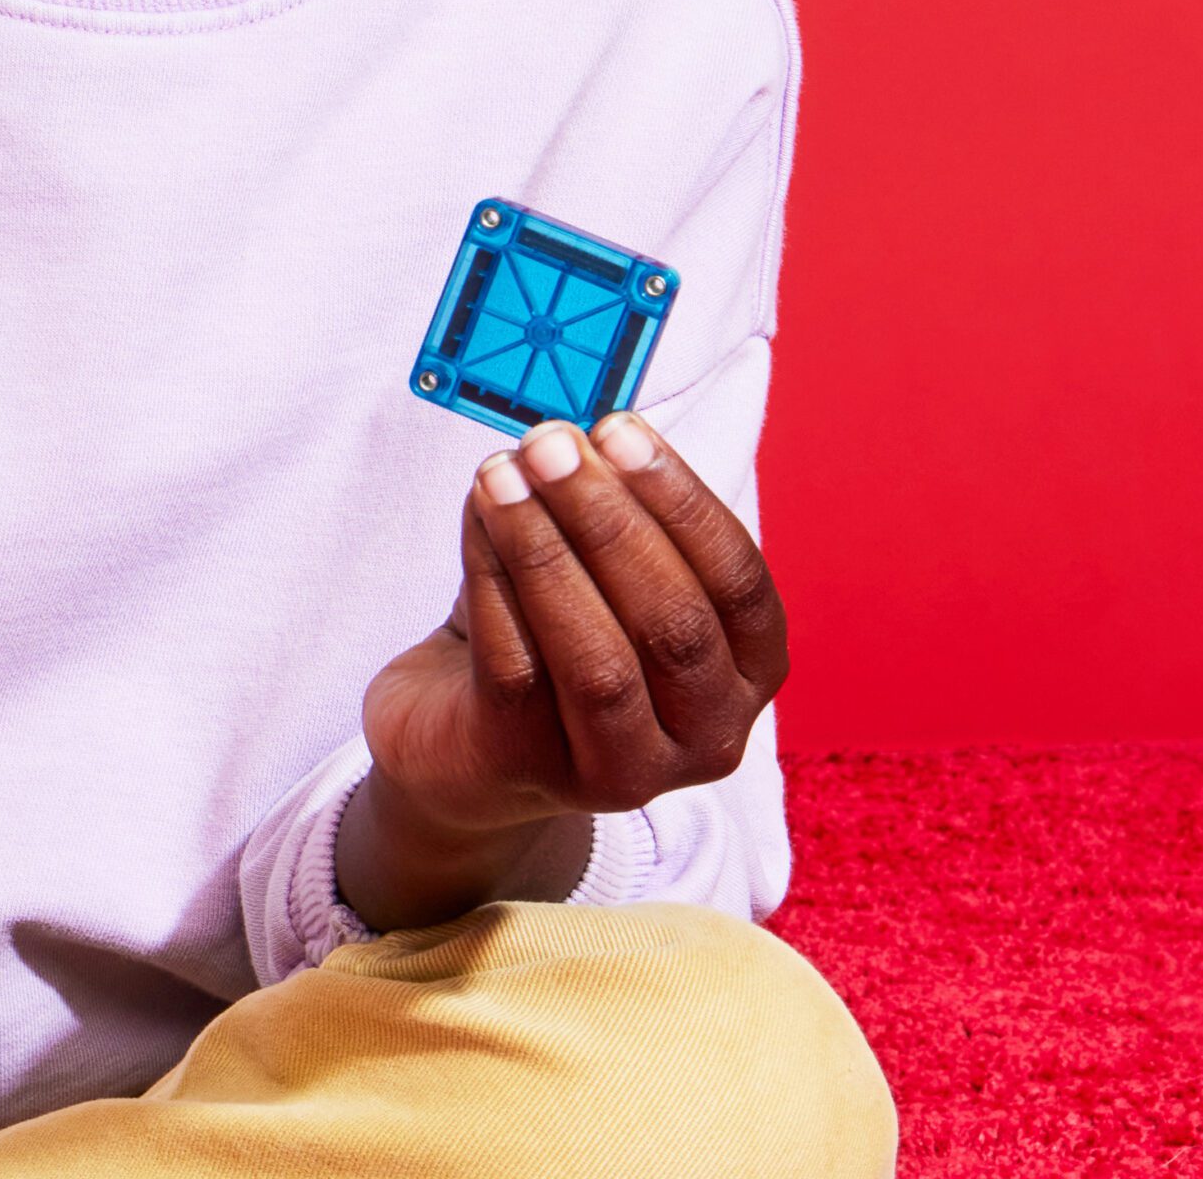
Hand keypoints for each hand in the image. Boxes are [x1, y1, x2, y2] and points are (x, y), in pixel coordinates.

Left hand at [363, 413, 788, 841]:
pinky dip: (494, 583)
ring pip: (599, 661)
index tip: (620, 430)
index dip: (682, 502)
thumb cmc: (544, 632)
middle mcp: (706, 734)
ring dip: (545, 552)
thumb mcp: (594, 570)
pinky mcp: (534, 772)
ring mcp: (624, 769)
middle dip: (607, 521)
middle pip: (674, 624)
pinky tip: (477, 523)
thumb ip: (601, 510)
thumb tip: (571, 436)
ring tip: (500, 475)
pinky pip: (517, 671)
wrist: (456, 735)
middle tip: (549, 444)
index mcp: (746, 671)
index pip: (740, 585)